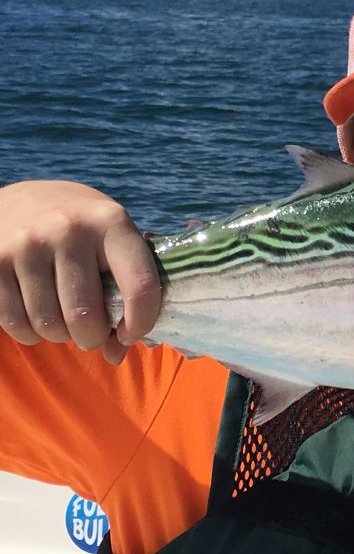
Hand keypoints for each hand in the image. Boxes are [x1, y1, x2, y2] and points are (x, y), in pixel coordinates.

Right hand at [0, 180, 160, 363]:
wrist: (26, 199)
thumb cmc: (86, 232)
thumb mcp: (115, 243)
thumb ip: (126, 293)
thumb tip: (116, 354)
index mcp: (112, 223)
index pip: (140, 286)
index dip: (140, 323)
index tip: (130, 334)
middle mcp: (69, 229)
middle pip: (85, 316)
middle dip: (92, 337)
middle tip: (91, 332)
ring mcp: (26, 244)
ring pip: (48, 325)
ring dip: (59, 336)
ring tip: (64, 320)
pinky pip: (13, 322)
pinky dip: (29, 332)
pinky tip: (37, 314)